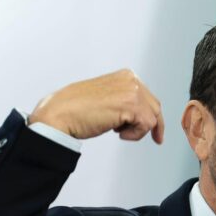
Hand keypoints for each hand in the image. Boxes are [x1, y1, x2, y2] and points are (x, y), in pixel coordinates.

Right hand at [29, 69, 163, 143]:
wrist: (60, 114)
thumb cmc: (76, 109)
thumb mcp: (106, 98)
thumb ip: (123, 99)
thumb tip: (137, 113)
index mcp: (125, 76)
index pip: (148, 97)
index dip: (152, 115)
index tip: (155, 129)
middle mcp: (131, 80)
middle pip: (155, 107)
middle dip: (153, 125)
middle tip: (155, 139)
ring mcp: (131, 90)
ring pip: (152, 118)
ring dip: (137, 130)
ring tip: (118, 131)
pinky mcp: (130, 105)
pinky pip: (146, 125)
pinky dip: (134, 134)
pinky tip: (117, 133)